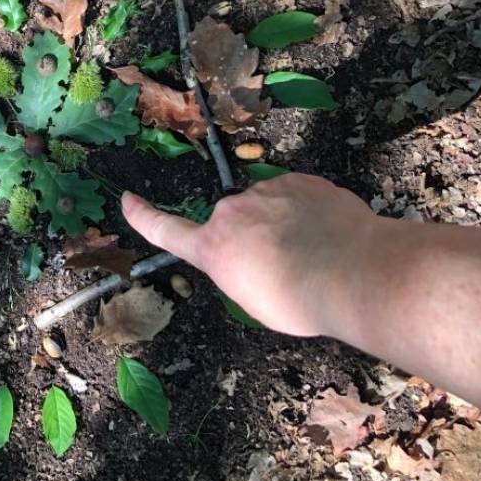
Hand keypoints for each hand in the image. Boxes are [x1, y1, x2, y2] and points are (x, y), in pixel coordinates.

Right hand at [121, 174, 379, 336]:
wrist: (353, 272)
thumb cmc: (300, 301)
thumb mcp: (255, 300)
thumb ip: (242, 271)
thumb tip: (256, 255)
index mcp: (213, 248)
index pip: (167, 230)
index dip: (143, 216)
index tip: (127, 200)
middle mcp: (231, 213)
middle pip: (234, 220)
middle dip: (252, 235)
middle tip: (285, 262)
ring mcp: (266, 191)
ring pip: (268, 204)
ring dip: (283, 221)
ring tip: (315, 250)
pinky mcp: (299, 179)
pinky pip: (297, 193)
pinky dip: (308, 209)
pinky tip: (329, 230)